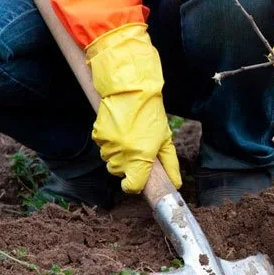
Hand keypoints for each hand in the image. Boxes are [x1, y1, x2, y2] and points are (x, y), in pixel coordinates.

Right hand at [87, 24, 181, 192]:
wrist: (131, 88)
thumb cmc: (151, 113)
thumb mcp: (165, 138)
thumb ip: (170, 163)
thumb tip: (175, 183)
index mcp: (141, 156)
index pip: (131, 186)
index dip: (134, 185)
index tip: (136, 180)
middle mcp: (123, 153)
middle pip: (119, 173)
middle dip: (126, 166)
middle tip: (135, 149)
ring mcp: (108, 144)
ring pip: (109, 160)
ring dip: (117, 154)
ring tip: (127, 136)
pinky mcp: (97, 134)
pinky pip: (102, 146)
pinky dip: (108, 142)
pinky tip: (117, 129)